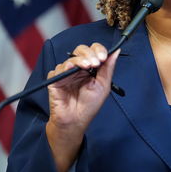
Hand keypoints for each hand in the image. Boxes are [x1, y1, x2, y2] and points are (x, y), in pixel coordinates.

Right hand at [45, 43, 118, 171]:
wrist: (76, 121)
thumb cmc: (89, 105)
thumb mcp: (103, 85)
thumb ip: (108, 68)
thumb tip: (116, 51)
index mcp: (90, 68)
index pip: (93, 51)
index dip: (98, 50)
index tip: (103, 57)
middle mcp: (77, 68)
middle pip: (81, 50)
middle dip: (89, 53)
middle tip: (96, 62)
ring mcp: (66, 73)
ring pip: (71, 58)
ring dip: (80, 60)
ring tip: (87, 66)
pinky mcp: (55, 79)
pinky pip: (58, 69)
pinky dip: (65, 67)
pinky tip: (71, 69)